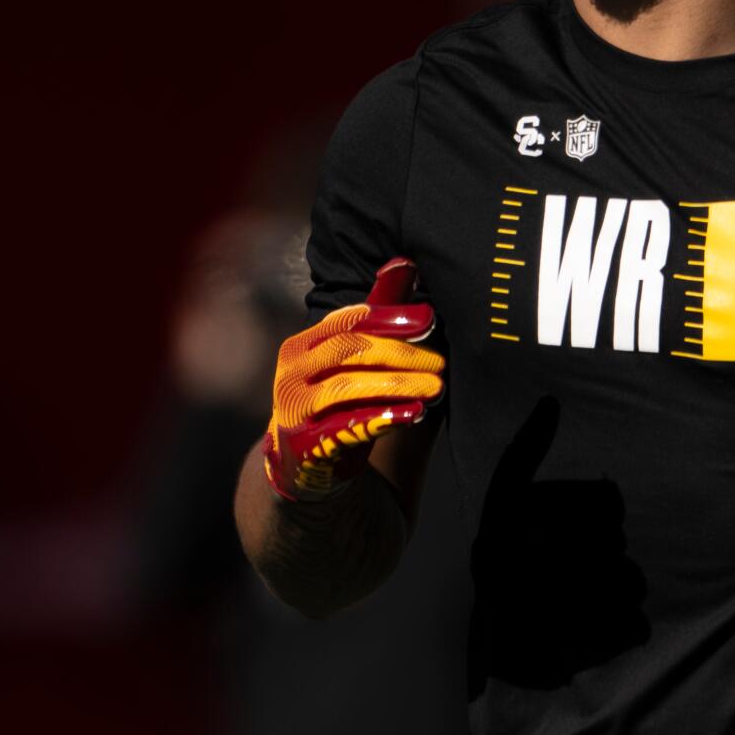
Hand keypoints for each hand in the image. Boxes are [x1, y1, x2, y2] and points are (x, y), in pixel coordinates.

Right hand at [262, 257, 444, 502]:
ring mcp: (294, 410)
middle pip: (350, 350)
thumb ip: (379, 317)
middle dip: (401, 353)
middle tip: (442, 361)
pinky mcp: (305, 447)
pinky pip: (344, 429)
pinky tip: (413, 415)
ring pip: (348, 388)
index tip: (430, 317)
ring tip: (436, 388)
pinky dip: (381, 419)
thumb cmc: (339, 405)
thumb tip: (405, 262)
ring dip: (398, 385)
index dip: (390, 316)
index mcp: (306, 345)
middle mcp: (293, 373)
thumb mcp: (356, 361)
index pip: (349, 320)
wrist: (305, 472)